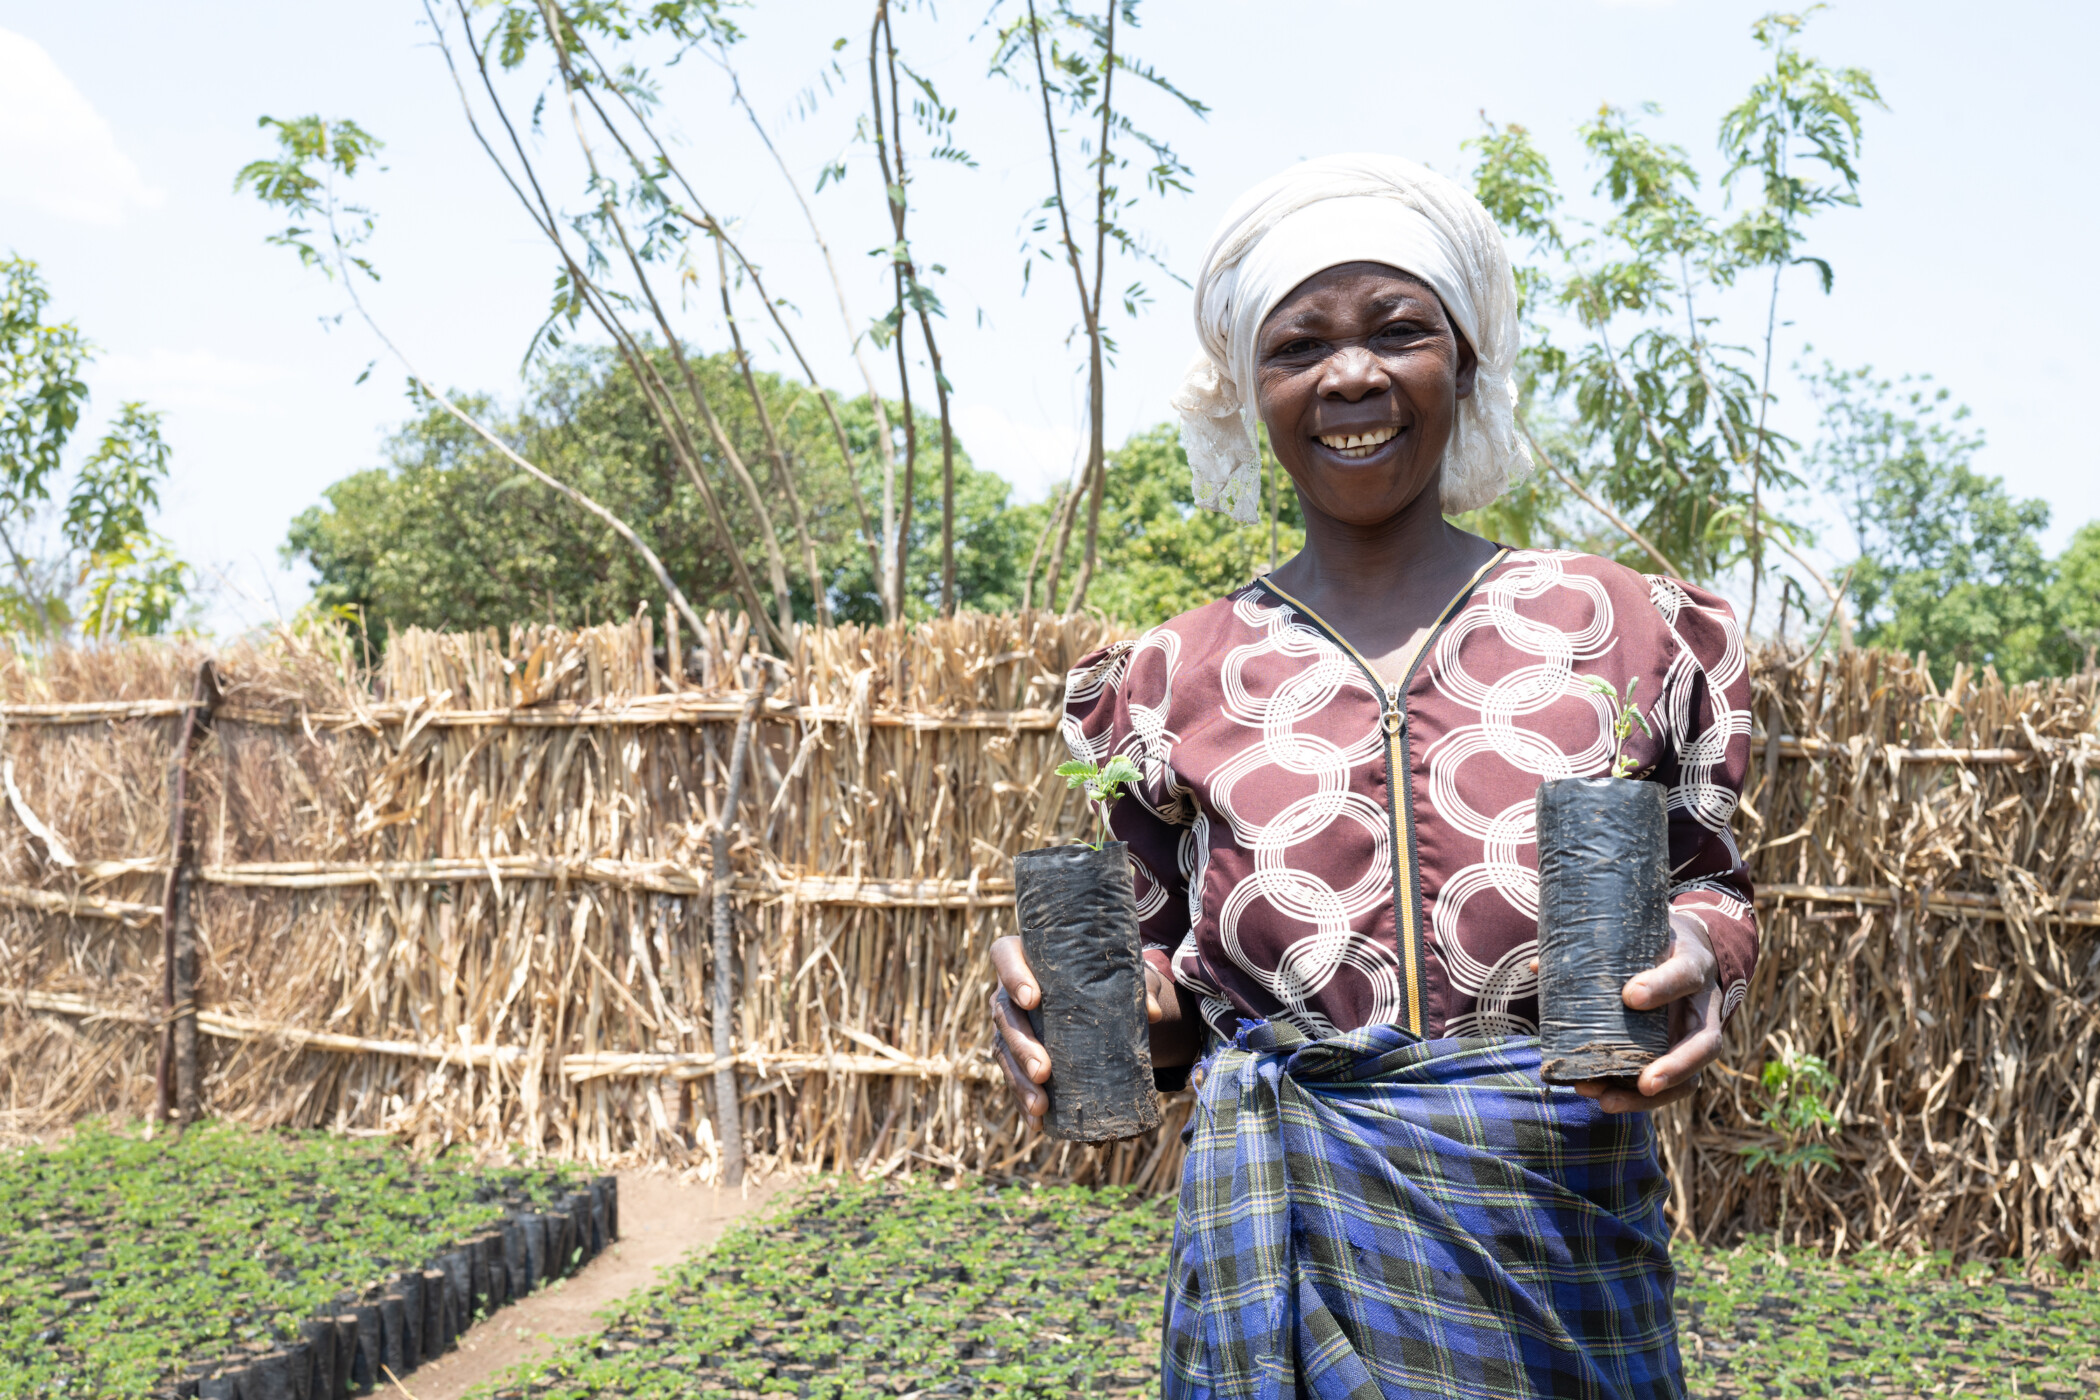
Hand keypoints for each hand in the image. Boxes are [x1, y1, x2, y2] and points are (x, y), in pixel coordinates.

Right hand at [989, 934, 1174, 1129]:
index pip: (1005, 956)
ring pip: (1002, 1051)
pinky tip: (1038, 1122)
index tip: (1033, 999)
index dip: (1013, 976)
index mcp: (1027, 957)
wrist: (1104, 999)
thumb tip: (1152, 1015)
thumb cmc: (1107, 976)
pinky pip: (1013, 1077)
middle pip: (1004, 1015)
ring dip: (1019, 1081)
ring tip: (1041, 1105)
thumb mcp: (1124, 976)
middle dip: (1021, 1045)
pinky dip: (1024, 1100)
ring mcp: (1010, 1024)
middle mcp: (1009, 990)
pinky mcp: (1016, 1053)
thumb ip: (1138, 986)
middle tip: (1044, 1070)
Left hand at [1571, 913, 1723, 1113]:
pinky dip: (1638, 1099)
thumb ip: (1593, 948)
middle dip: (1675, 1066)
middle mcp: (1705, 1006)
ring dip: (1650, 1097)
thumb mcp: (1635, 935)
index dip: (1662, 986)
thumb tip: (1537, 967)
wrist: (1687, 950)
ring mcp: (1698, 1036)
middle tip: (1644, 1082)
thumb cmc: (1653, 942)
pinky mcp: (1683, 1057)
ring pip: (1691, 1077)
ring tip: (1607, 1101)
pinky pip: (1670, 1086)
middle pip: (1705, 1044)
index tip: (1630, 996)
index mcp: (1694, 965)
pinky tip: (1604, 1100)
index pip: (1686, 974)